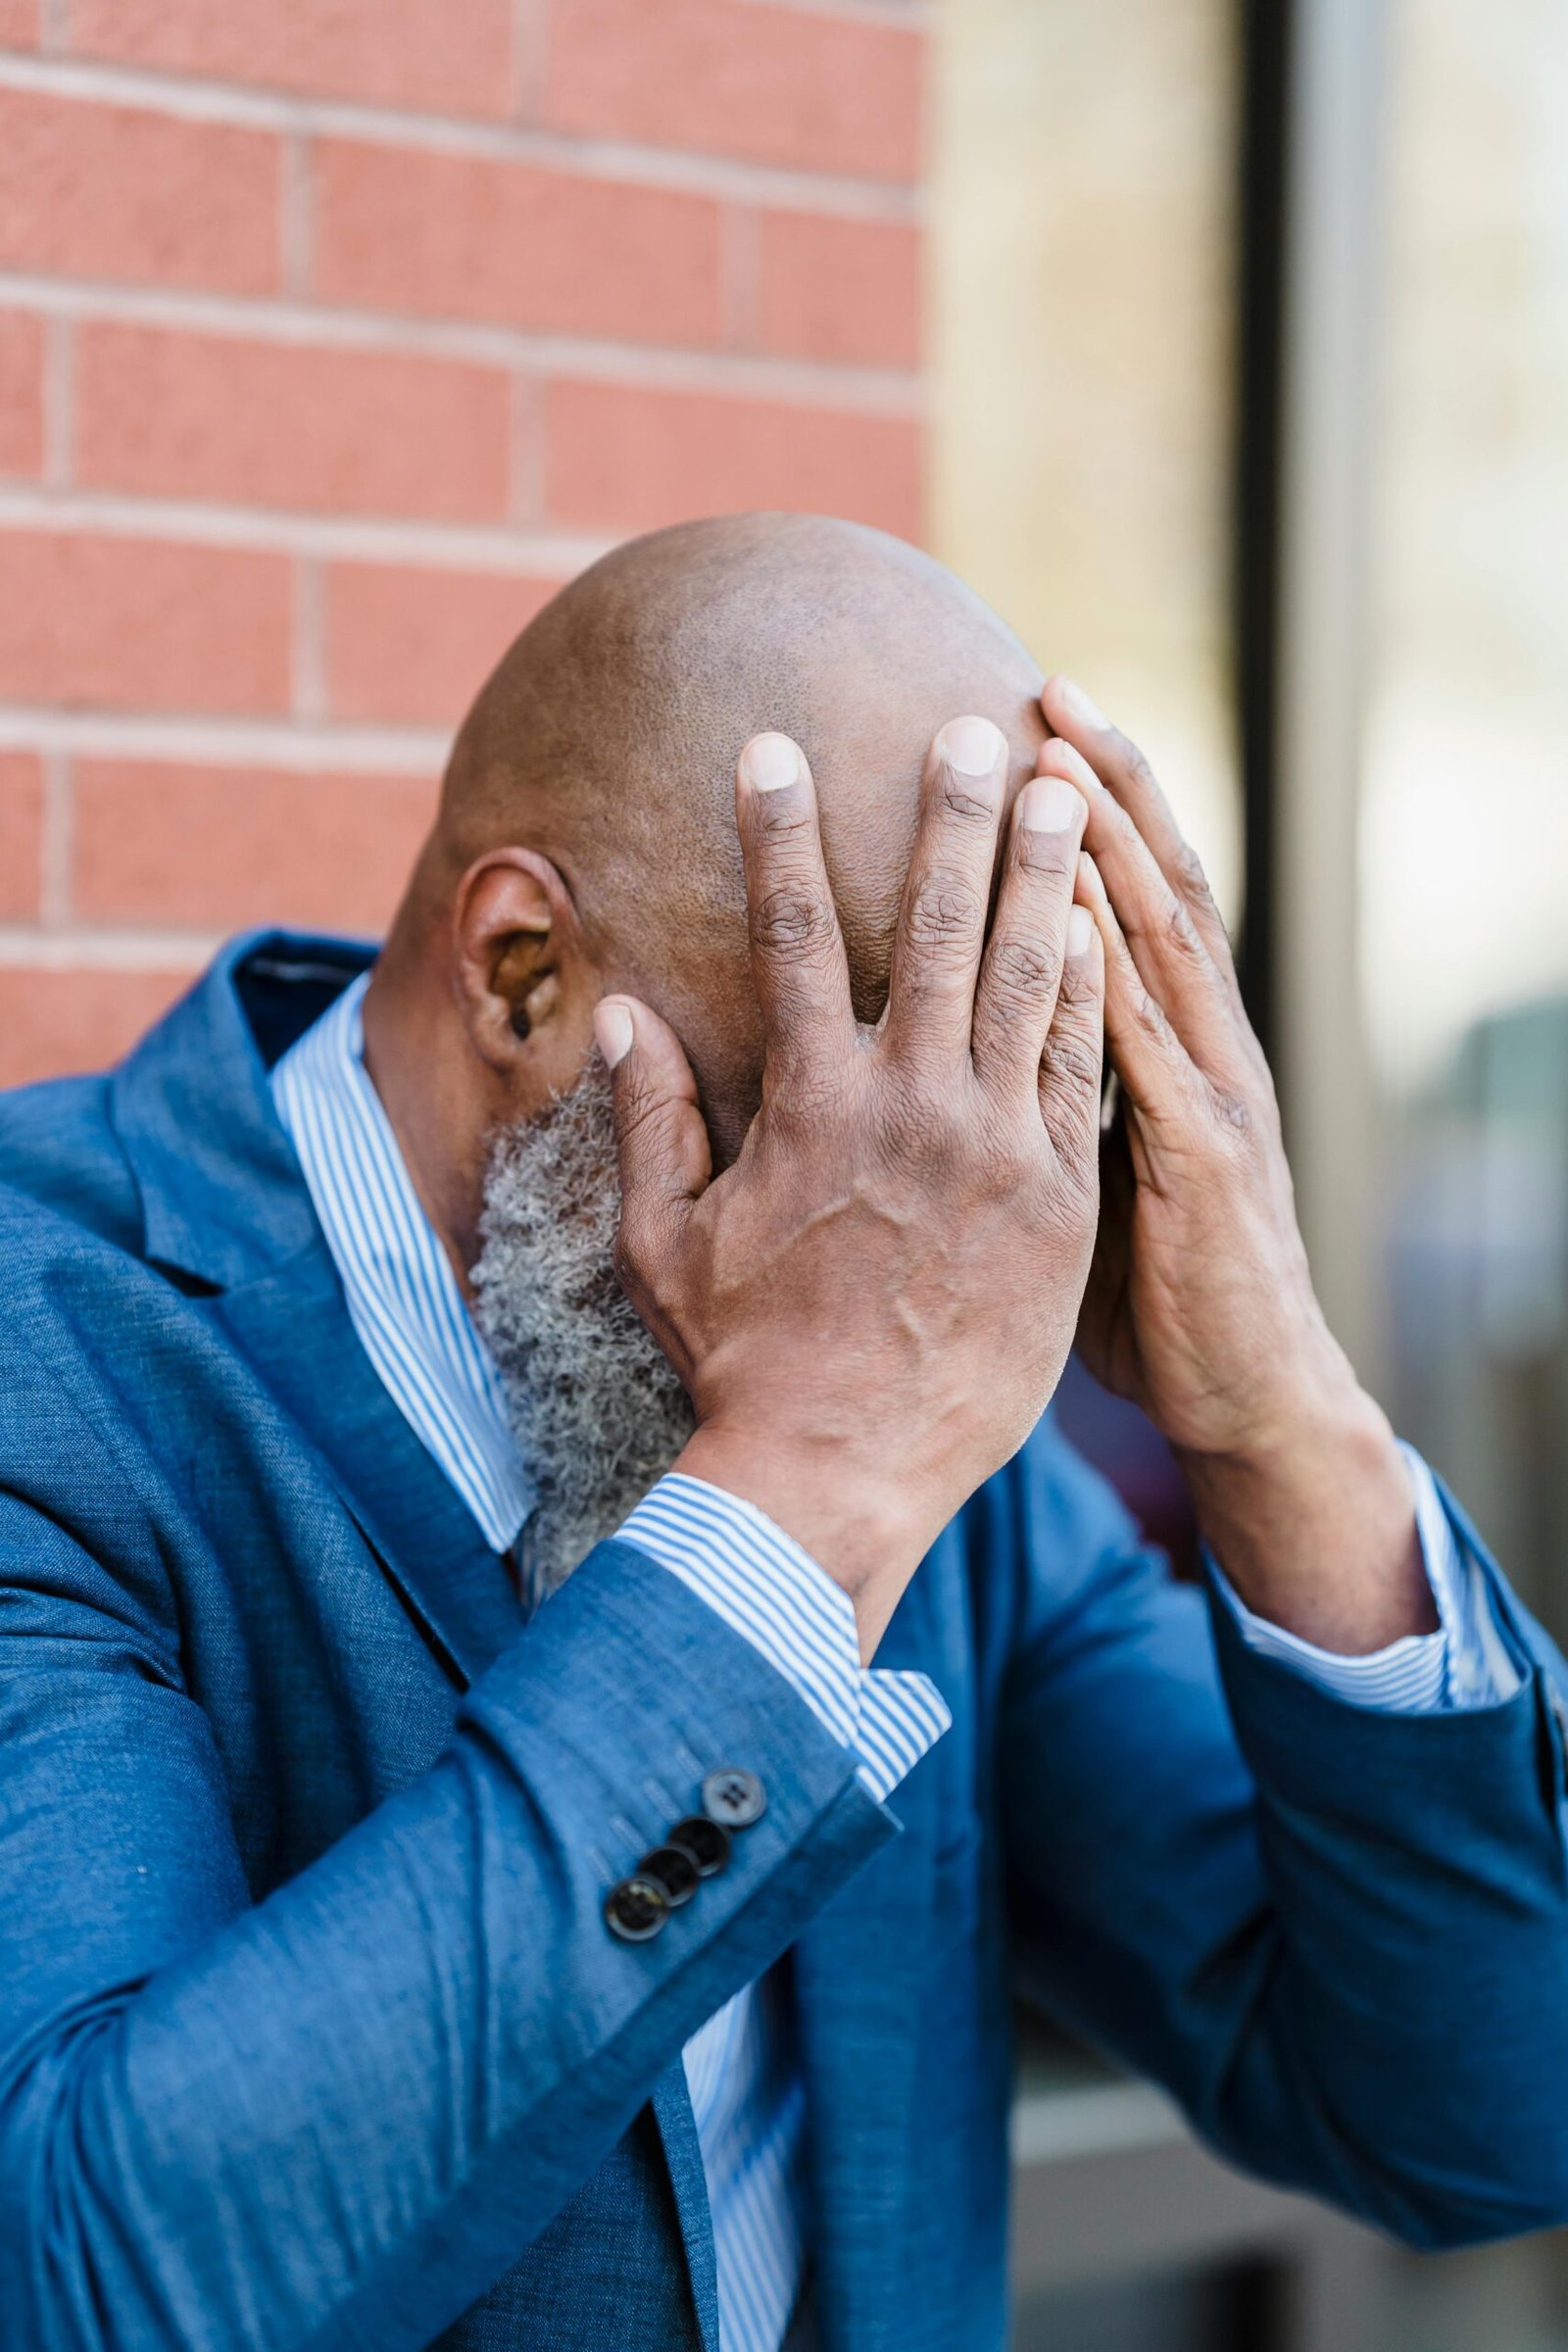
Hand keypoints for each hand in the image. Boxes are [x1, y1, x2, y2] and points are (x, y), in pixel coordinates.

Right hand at [596, 716, 1104, 1658]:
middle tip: (971, 727)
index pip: (789, 933)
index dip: (777, 830)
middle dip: (949, 814)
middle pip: (934, 926)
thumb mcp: (662, 1242)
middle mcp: (908, 1105)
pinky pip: (1082, 1070)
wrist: (839, 1470)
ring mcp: (995, 1149)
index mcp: (807, 1105)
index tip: (772, 745)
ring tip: (1061, 789)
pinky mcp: (1060, 1199)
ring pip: (1027, 978)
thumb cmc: (739, 1360)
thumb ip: (649, 1119)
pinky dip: (1094, 989)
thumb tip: (623, 1014)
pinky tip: (1107, 922)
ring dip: (1042, 874)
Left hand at [1039, 677, 1430, 1652]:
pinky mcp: (1200, 1161)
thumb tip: (964, 1047)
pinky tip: (1077, 907)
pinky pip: (1148, 1049)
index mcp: (1172, 1049)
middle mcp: (1200, 1048)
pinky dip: (1114, 971)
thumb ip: (1050, 1097)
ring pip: (1161, 944)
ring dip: (1112, 845)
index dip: (1092, 809)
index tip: (1030, 721)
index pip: (1134, 900)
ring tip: (1058, 756)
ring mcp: (1209, 1096)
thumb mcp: (1090, 1176)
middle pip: (1156, 886)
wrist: (1245, 1397)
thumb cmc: (1152, 1292)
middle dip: (1104, 783)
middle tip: (1045, 688)